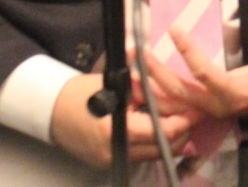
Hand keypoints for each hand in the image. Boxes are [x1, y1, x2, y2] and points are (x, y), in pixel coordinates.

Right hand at [50, 72, 199, 167]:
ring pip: (154, 155)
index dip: (184, 121)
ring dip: (171, 140)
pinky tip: (162, 129)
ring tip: (183, 121)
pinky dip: (154, 144)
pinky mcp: (109, 163)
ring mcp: (111, 161)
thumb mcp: (116, 85)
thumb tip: (175, 94)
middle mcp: (115, 151)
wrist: (50, 109)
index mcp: (115, 129)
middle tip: (196, 116)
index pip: (161, 132)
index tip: (197, 109)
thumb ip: (146, 92)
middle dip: (183, 133)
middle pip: (162, 149)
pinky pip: (141, 155)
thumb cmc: (82, 92)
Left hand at [145, 21, 247, 119]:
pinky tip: (140, 80)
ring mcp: (209, 108)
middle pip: (180, 94)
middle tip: (138, 53)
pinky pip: (175, 104)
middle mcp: (218, 106)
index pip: (206, 75)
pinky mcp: (204, 106)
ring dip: (150, 87)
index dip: (189, 52)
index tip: (174, 29)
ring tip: (130, 67)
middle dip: (157, 74)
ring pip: (173, 103)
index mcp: (237, 94)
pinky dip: (156, 94)